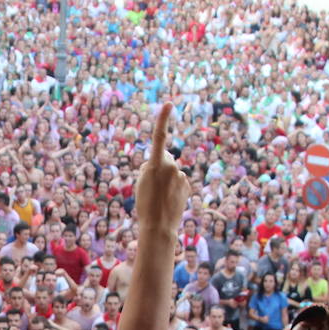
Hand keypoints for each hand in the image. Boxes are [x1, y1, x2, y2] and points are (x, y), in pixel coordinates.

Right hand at [134, 102, 191, 235]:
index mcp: (156, 164)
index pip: (159, 137)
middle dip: (159, 166)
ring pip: (170, 172)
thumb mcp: (141, 181)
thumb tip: (165, 161)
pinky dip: (173, 188)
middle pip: (163, 159)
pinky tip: (168, 200)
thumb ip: (151, 166)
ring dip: (165, 180)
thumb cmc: (145, 204)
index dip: (163, 120)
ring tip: (159, 197)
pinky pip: (177, 181)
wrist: (159, 226)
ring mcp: (181, 176)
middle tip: (151, 186)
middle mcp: (171, 166)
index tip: (169, 104)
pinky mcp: (187, 185)